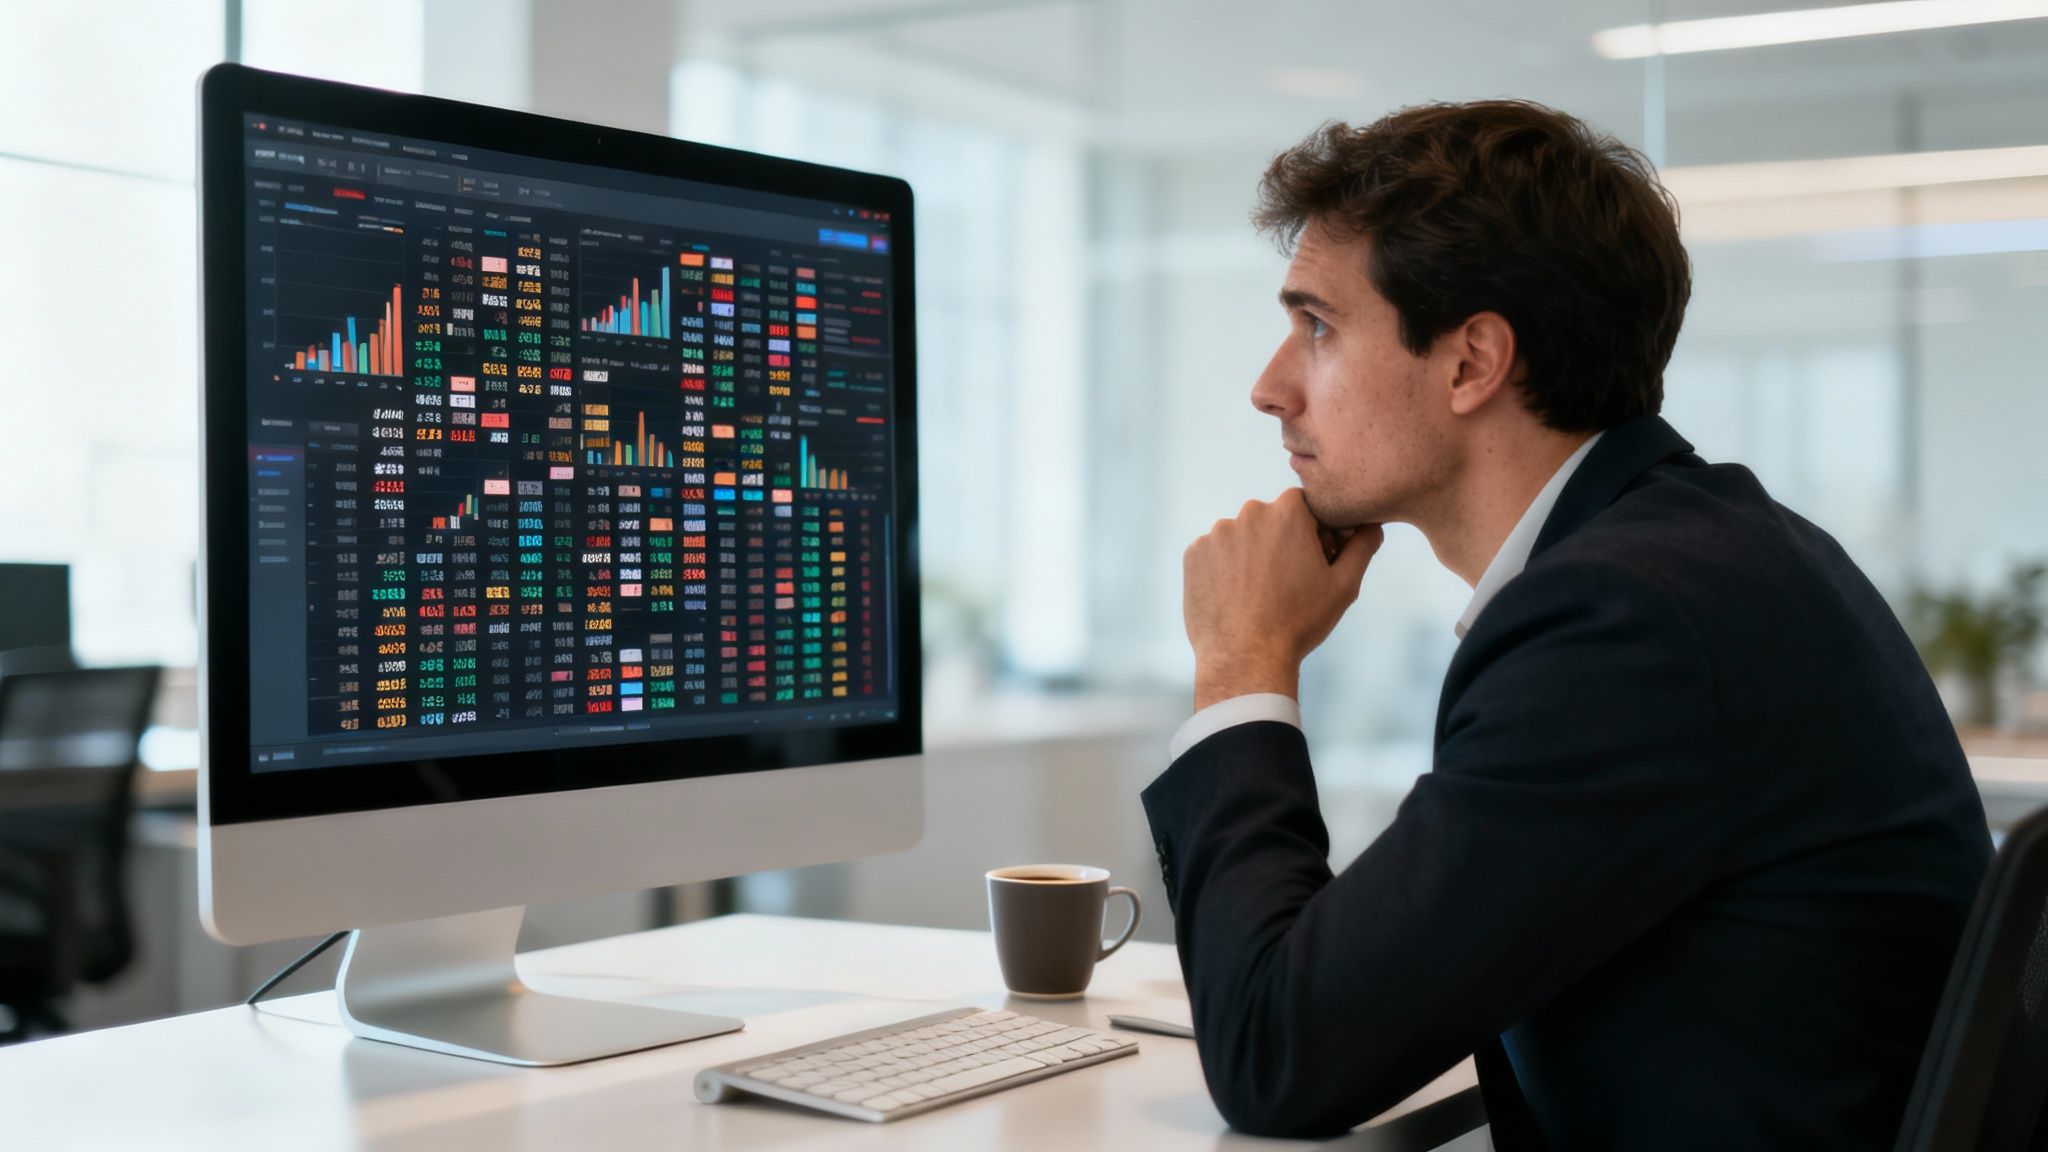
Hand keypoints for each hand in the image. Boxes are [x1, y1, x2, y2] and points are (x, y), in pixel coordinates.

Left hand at [1182, 490, 1382, 709]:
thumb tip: (1373, 525)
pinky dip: (1224, 570)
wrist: (1245, 657)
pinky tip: (1236, 598)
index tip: (1314, 563)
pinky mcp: (1193, 554)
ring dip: (1251, 556)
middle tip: (1287, 584)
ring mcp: (1217, 533)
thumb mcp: (1343, 585)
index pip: (1305, 507)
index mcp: (1288, 511)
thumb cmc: (1299, 621)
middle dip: (1280, 543)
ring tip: (1259, 595)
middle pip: (1271, 520)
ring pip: (1241, 538)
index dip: (1314, 534)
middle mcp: (1249, 513)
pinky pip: (1215, 555)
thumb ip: (1362, 546)